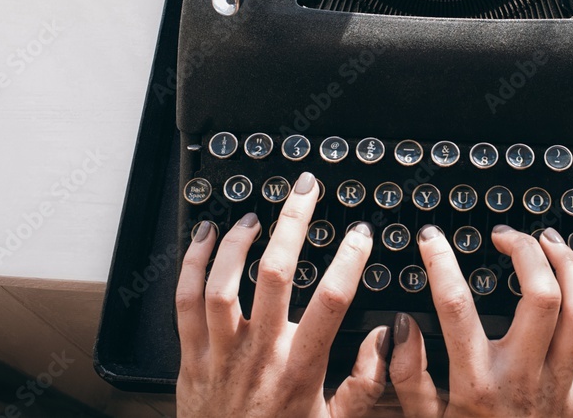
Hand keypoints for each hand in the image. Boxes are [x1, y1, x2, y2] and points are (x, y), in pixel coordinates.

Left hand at [175, 172, 388, 417]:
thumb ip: (366, 382)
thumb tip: (389, 338)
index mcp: (299, 369)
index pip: (330, 302)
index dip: (348, 261)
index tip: (360, 234)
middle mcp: (259, 354)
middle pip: (274, 274)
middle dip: (293, 223)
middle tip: (305, 190)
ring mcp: (220, 352)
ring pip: (222, 283)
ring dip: (238, 242)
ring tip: (256, 215)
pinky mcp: (191, 356)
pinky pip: (184, 301)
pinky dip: (192, 263)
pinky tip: (205, 237)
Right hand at [389, 224, 572, 417]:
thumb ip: (408, 374)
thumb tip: (401, 326)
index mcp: (476, 382)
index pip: (456, 306)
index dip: (441, 261)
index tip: (432, 239)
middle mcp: (522, 378)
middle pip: (539, 296)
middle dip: (525, 251)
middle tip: (506, 236)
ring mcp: (560, 386)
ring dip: (569, 266)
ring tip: (549, 241)